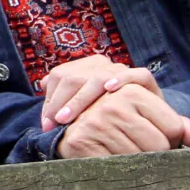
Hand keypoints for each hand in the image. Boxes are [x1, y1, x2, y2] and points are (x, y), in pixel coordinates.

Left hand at [39, 54, 158, 131]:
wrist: (146, 121)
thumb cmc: (109, 118)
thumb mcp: (84, 111)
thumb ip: (63, 101)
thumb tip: (43, 100)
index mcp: (84, 69)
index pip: (61, 75)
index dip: (51, 98)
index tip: (46, 123)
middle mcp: (102, 66)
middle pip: (75, 76)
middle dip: (61, 101)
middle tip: (55, 123)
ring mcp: (122, 70)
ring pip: (98, 77)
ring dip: (81, 98)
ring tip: (67, 117)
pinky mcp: (144, 79)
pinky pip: (134, 74)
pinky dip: (121, 79)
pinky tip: (109, 89)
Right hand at [54, 85, 189, 157]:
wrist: (68, 125)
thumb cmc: (116, 119)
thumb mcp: (145, 113)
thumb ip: (176, 124)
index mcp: (133, 90)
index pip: (175, 128)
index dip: (172, 140)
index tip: (159, 140)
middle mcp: (114, 103)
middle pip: (161, 146)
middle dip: (156, 155)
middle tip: (140, 150)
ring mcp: (95, 122)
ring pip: (140, 160)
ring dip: (136, 165)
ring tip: (122, 154)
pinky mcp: (80, 141)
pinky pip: (116, 168)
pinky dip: (118, 172)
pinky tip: (109, 162)